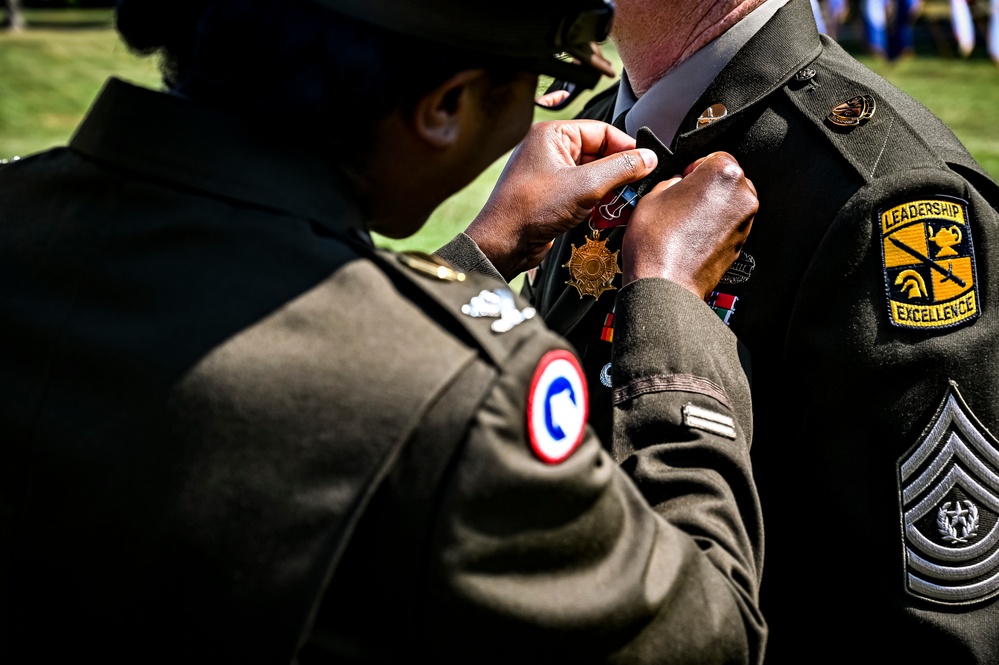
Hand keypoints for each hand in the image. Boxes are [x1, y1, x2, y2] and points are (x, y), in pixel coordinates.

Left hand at [465, 120, 657, 281]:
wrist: (502, 244)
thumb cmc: (528, 210)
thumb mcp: (584, 186)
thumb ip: (620, 170)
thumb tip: (647, 158)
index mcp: (552, 135)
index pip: (602, 131)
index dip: (626, 147)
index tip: (647, 162)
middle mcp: (550, 150)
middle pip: (600, 154)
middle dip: (619, 173)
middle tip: (637, 187)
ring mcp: (551, 174)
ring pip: (594, 176)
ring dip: (610, 191)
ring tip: (623, 204)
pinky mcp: (553, 196)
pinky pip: (584, 192)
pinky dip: (598, 202)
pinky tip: (606, 214)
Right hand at [622, 152, 756, 298]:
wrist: (664, 285)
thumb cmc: (657, 245)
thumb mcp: (652, 195)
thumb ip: (673, 180)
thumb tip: (679, 183)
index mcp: (723, 174)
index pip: (713, 155)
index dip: (693, 167)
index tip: (682, 177)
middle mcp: (741, 196)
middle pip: (725, 180)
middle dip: (705, 187)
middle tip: (680, 200)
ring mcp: (744, 222)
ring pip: (727, 203)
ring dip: (709, 207)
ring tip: (682, 222)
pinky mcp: (741, 244)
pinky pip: (727, 225)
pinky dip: (712, 227)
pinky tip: (689, 236)